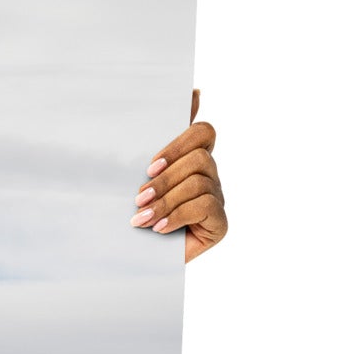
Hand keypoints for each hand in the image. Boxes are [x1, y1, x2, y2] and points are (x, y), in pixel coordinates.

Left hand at [132, 90, 226, 261]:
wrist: (132, 260)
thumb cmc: (134, 214)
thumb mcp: (138, 177)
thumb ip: (155, 141)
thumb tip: (192, 93)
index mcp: (191, 159)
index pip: (203, 131)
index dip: (178, 143)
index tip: (149, 166)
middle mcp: (209, 176)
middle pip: (200, 157)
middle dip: (165, 178)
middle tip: (139, 198)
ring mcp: (217, 199)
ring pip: (199, 182)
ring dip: (166, 200)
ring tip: (141, 218)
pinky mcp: (220, 224)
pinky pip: (206, 206)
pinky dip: (177, 216)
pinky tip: (159, 229)